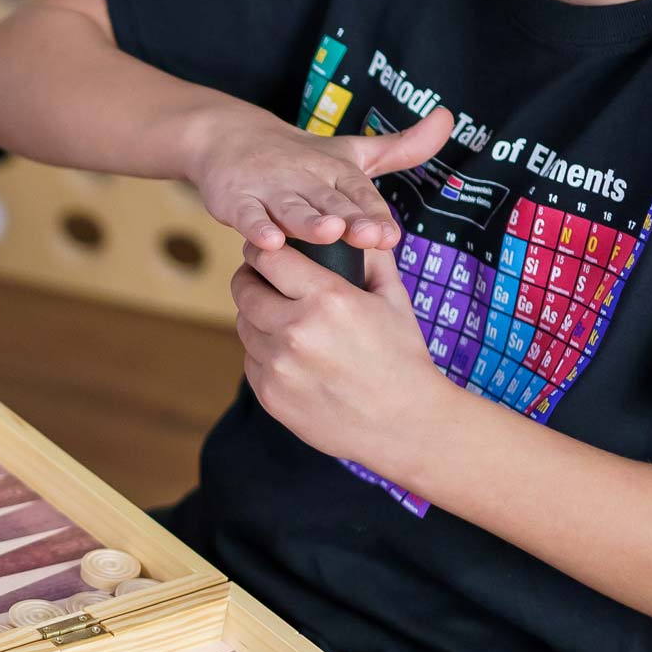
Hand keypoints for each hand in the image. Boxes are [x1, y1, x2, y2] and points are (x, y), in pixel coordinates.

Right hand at [188, 105, 453, 250]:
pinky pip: (248, 215)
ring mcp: (270, 188)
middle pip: (330, 202)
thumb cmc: (298, 156)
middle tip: (370, 235)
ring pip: (291, 208)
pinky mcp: (237, 199)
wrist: (228, 137)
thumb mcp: (352, 152)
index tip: (390, 235)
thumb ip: (403, 147)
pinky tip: (268, 242)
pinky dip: (256, 227)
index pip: (359, 194)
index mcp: (336, 171)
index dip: (374, 214)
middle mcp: (305, 178)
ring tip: (327, 231)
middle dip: (349, 219)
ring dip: (308, 221)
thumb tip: (449, 117)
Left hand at [230, 240, 458, 475]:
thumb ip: (369, 256)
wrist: (407, 425)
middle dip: (253, 279)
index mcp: (328, 299)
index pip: (268, 255)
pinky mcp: (269, 394)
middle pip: (244, 287)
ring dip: (257, 318)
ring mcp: (279, 365)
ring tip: (283, 321)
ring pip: (244, 324)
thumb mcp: (394, 298)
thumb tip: (349, 226)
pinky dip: (264, 353)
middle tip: (267, 282)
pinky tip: (292, 357)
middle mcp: (296, 330)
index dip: (264, 249)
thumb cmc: (402, 358)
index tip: (266, 251)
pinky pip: (250, 359)